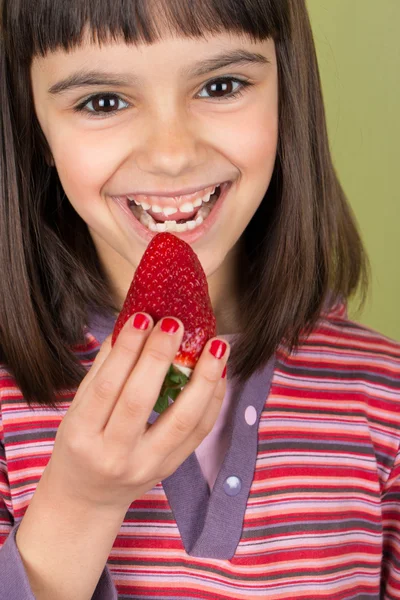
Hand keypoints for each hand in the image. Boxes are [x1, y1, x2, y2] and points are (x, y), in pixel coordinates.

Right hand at [45, 314, 229, 512]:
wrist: (88, 499)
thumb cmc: (80, 444)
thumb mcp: (77, 409)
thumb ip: (103, 369)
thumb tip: (130, 323)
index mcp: (82, 434)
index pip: (106, 387)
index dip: (126, 350)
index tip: (143, 317)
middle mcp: (113, 454)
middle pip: (140, 401)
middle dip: (160, 357)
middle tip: (176, 323)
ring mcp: (147, 465)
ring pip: (181, 420)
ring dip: (203, 379)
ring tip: (217, 346)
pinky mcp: (171, 468)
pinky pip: (199, 433)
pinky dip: (213, 400)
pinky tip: (219, 373)